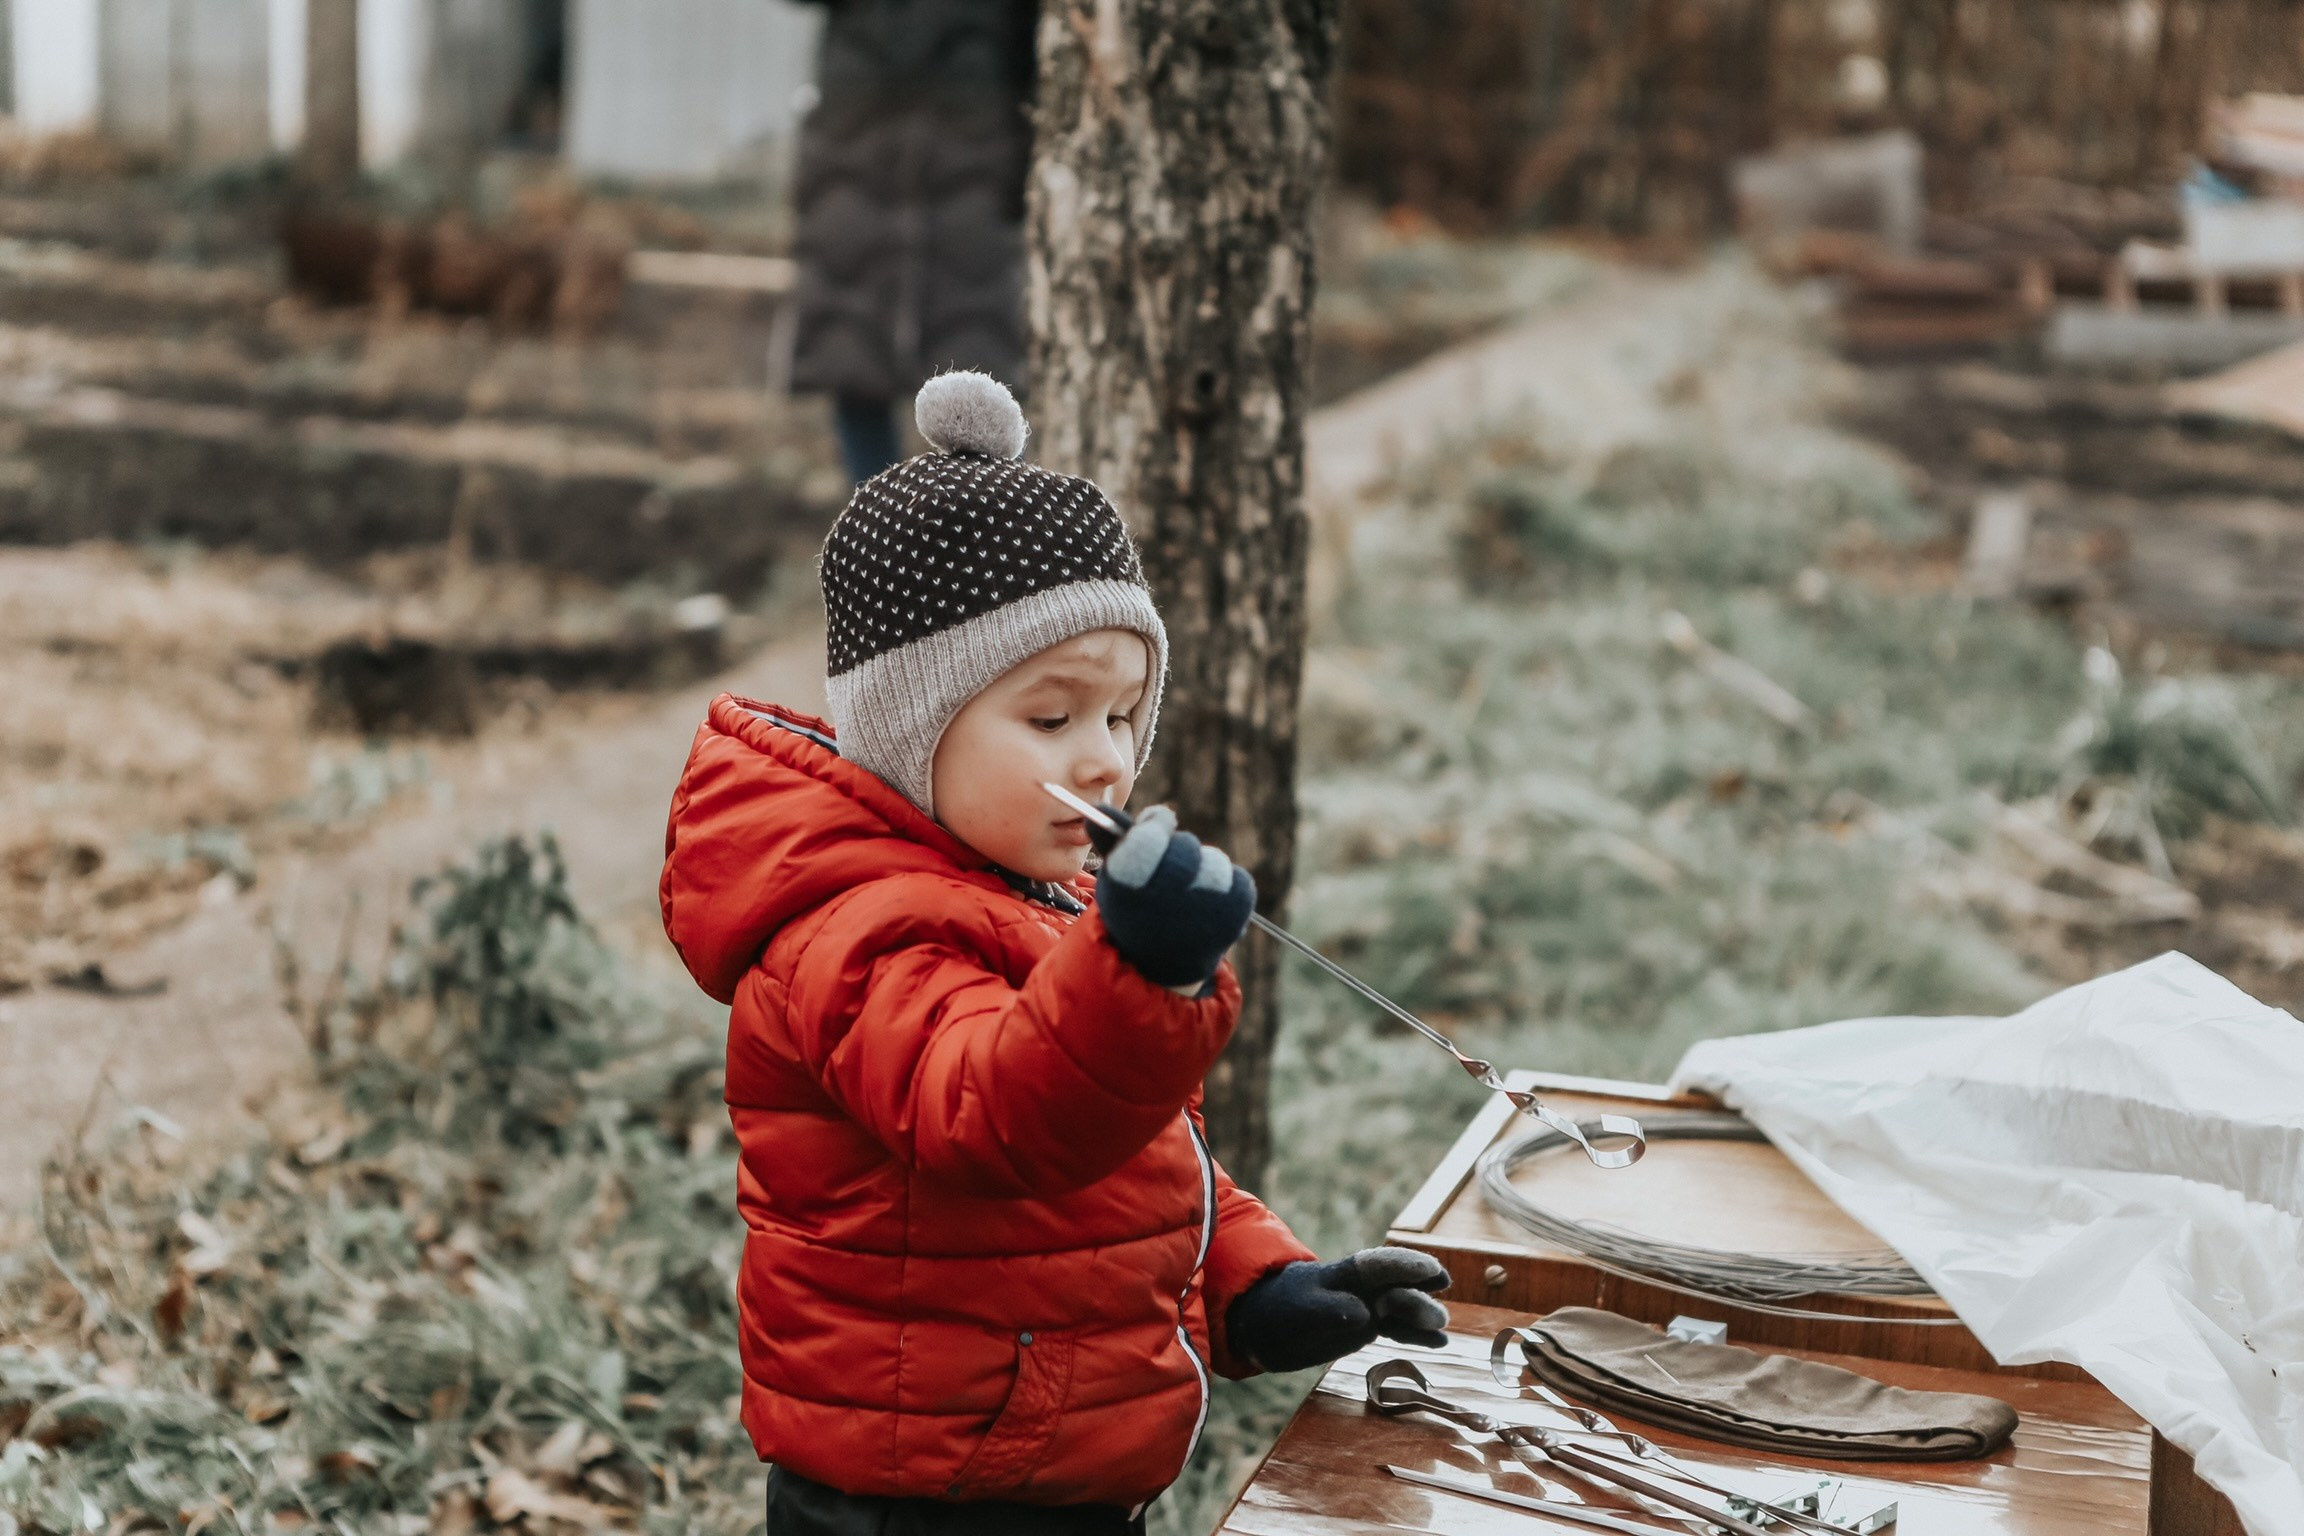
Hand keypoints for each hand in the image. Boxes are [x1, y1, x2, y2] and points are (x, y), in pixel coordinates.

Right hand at [1091, 805, 1256, 990]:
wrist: (1162, 968)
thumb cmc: (1135, 913)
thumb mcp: (1116, 880)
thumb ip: (1111, 842)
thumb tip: (1101, 811)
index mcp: (1130, 889)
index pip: (1149, 835)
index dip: (1155, 823)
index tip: (1157, 822)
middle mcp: (1168, 899)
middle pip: (1185, 845)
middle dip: (1179, 849)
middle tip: (1173, 865)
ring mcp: (1205, 908)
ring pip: (1214, 861)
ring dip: (1204, 869)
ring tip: (1189, 894)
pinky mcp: (1235, 915)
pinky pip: (1238, 879)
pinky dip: (1227, 887)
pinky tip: (1209, 905)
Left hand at [1226, 1247, 1450, 1372]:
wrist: (1261, 1326)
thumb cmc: (1279, 1311)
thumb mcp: (1301, 1310)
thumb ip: (1332, 1310)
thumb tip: (1366, 1314)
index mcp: (1343, 1273)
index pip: (1378, 1264)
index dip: (1405, 1265)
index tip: (1431, 1270)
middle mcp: (1360, 1287)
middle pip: (1395, 1287)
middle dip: (1418, 1293)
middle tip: (1440, 1310)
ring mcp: (1365, 1307)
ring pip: (1400, 1308)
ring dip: (1421, 1316)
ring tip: (1442, 1328)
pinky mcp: (1366, 1327)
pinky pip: (1396, 1330)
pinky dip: (1416, 1336)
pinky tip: (1439, 1344)